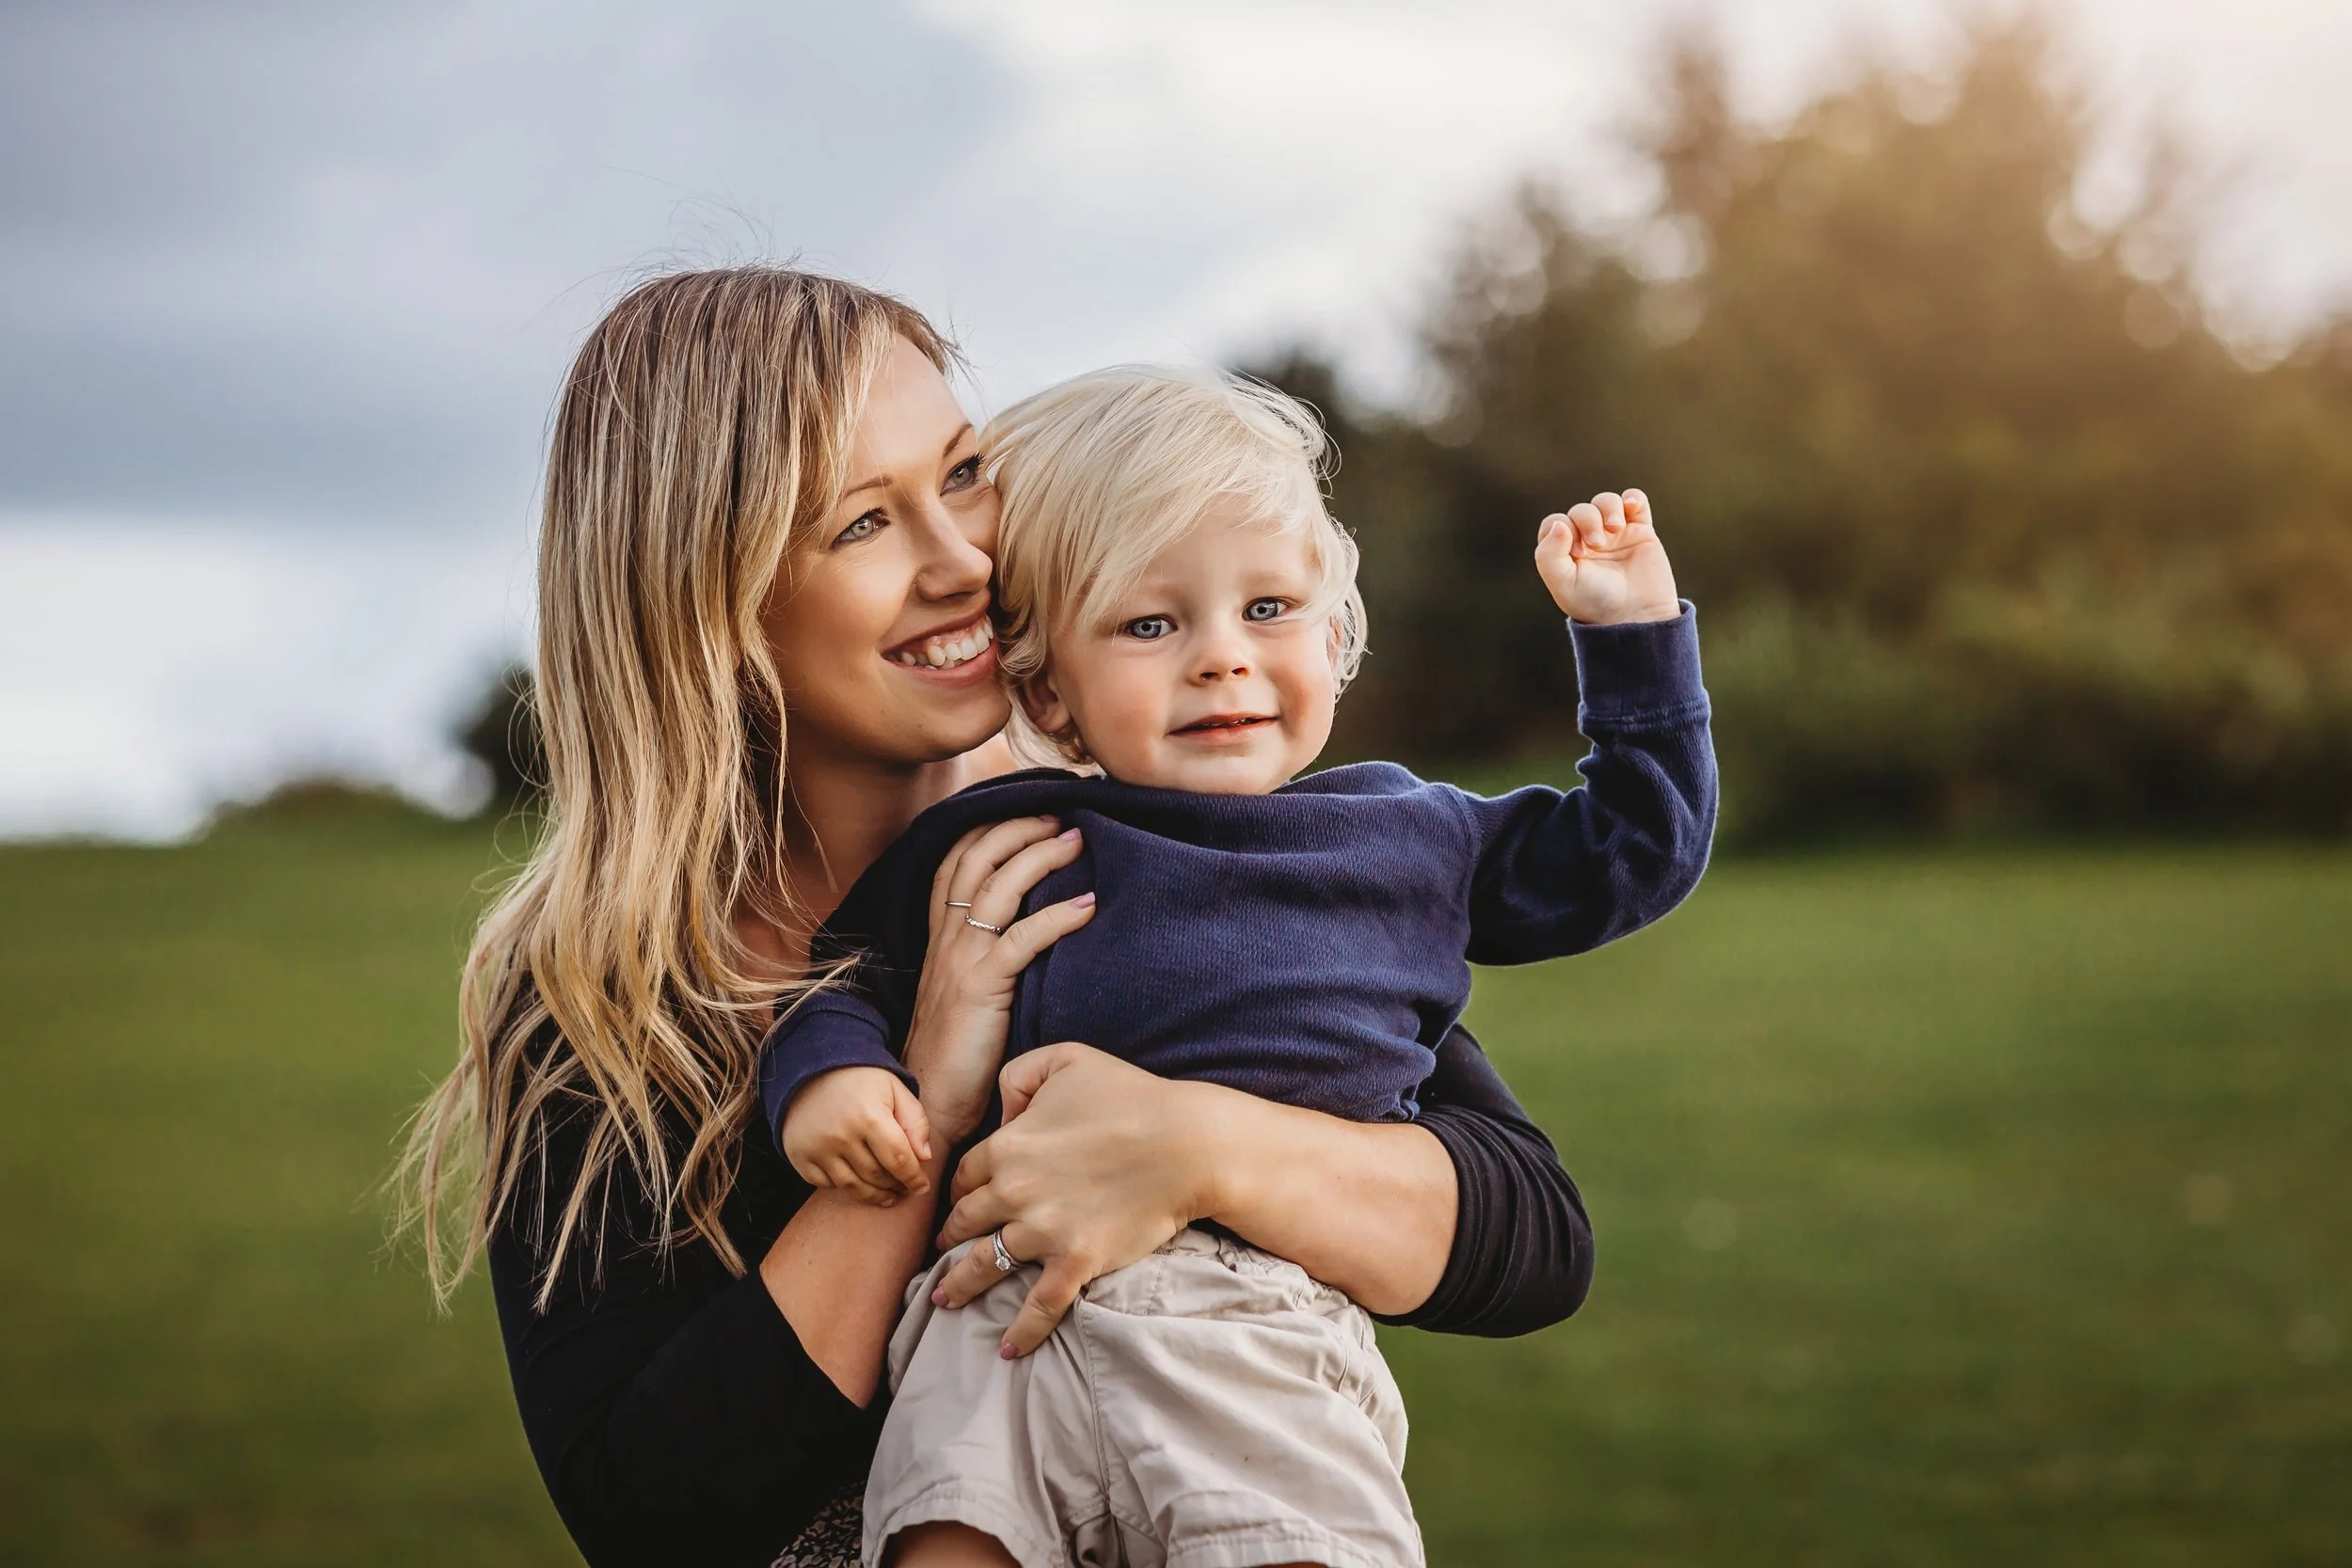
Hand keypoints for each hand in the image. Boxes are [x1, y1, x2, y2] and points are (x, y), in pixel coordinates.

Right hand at [780, 1066, 932, 1205]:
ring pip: (853, 1186)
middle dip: (896, 1186)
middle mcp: (841, 1135)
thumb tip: (924, 1158)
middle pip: (877, 1176)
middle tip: (905, 1188)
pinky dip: (844, 1187)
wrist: (811, 1071)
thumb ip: (915, 1121)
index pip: (899, 1160)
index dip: (914, 1179)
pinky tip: (856, 1182)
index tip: (922, 1187)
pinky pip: (826, 1185)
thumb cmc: (861, 1081)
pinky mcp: (800, 1156)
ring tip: (887, 1195)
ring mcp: (818, 1148)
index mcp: (870, 1116)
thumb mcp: (895, 1089)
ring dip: (874, 1195)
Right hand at [900, 817, 1097, 1146]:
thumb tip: (1026, 943)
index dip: (986, 830)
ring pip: (999, 886)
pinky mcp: (982, 989)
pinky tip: (1088, 904)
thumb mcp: (967, 1000)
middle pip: (976, 860)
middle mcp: (946, 942)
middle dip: (1018, 829)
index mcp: (940, 941)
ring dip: (1040, 856)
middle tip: (1059, 816)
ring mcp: (961, 962)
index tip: (1024, 810)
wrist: (928, 1106)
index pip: (954, 865)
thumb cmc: (956, 1061)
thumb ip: (987, 966)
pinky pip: (1022, 938)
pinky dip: (1057, 915)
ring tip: (1077, 841)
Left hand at [931, 1043, 1212, 1357]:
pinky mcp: (1076, 1262)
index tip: (958, 1202)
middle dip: (948, 1237)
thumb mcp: (1067, 1059)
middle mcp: (1015, 1192)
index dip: (959, 1189)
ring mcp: (1043, 1232)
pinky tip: (1008, 1349)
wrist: (1185, 1144)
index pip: (965, 1174)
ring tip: (944, 1300)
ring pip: (985, 1266)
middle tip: (940, 1251)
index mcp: (1008, 1144)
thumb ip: (1019, 1077)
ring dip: (960, 1286)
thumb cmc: (1132, 1096)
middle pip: (964, 1221)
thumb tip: (1002, 1115)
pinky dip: (1021, 1331)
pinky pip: (1039, 1306)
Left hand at [1534, 488, 1679, 625]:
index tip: (1575, 552)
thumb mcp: (1563, 584)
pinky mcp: (1641, 530)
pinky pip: (1636, 502)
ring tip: (1615, 527)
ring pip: (1606, 501)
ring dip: (1608, 507)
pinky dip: (1634, 497)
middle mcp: (1588, 539)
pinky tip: (1632, 506)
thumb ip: (1549, 555)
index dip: (1563, 529)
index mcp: (1565, 551)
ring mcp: (1615, 533)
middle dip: (1588, 520)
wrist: (1637, 614)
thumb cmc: (1596, 602)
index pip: (1556, 523)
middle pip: (1581, 510)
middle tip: (1598, 544)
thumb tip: (1558, 524)